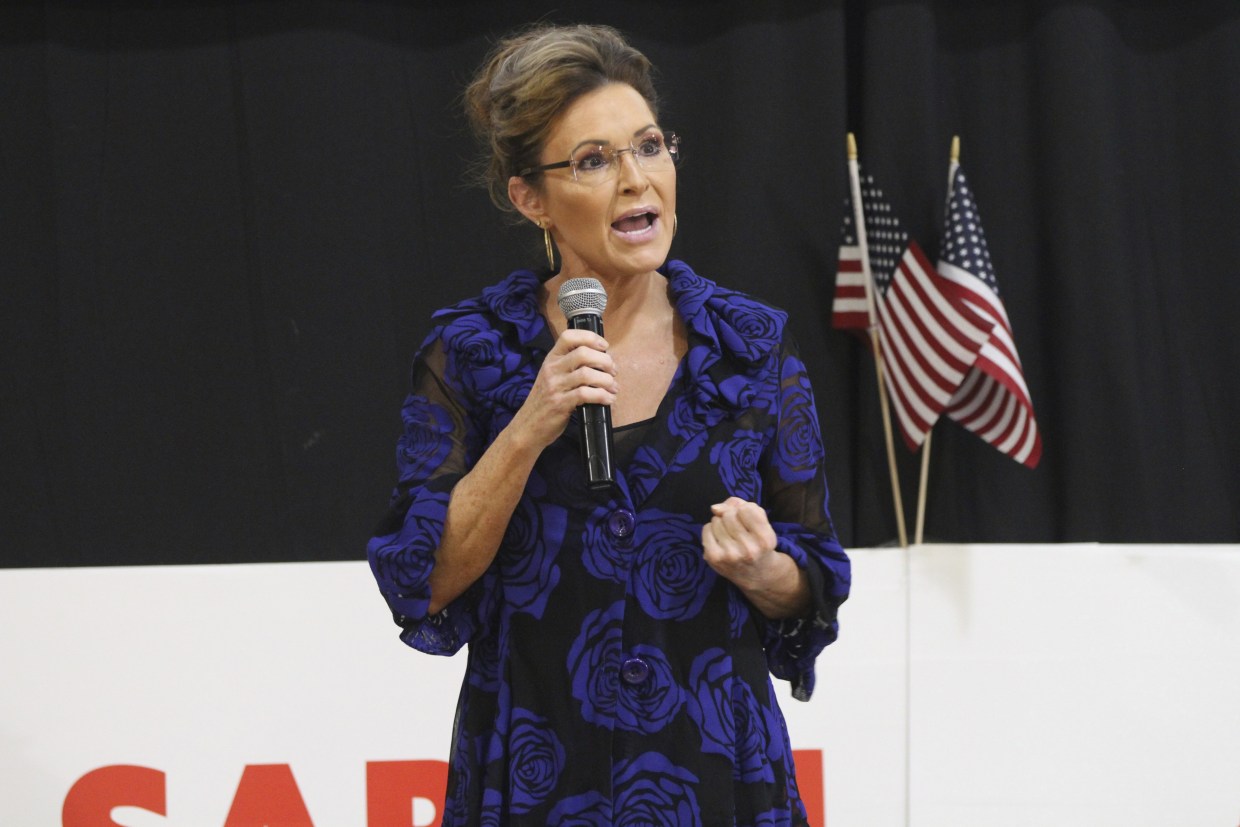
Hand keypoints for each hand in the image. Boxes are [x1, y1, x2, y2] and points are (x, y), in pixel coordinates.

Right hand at [511, 328, 616, 449]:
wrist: (528, 427)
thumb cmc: (545, 401)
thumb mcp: (552, 377)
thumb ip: (570, 366)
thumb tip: (601, 361)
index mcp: (551, 359)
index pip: (568, 336)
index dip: (590, 337)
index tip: (604, 347)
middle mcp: (552, 369)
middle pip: (583, 353)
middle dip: (605, 361)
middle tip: (612, 371)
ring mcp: (555, 386)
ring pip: (586, 374)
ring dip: (606, 380)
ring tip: (613, 387)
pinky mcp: (560, 403)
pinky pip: (585, 394)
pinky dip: (602, 396)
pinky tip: (608, 399)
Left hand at [702, 497, 810, 618]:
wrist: (757, 574)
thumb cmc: (759, 543)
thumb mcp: (762, 524)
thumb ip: (744, 506)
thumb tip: (715, 508)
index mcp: (765, 540)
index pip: (746, 509)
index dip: (746, 511)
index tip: (749, 522)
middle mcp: (749, 549)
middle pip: (729, 514)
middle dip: (732, 517)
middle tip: (738, 530)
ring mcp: (730, 555)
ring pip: (717, 520)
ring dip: (721, 523)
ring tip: (730, 536)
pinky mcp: (714, 557)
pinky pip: (706, 529)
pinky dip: (711, 529)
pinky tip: (720, 539)